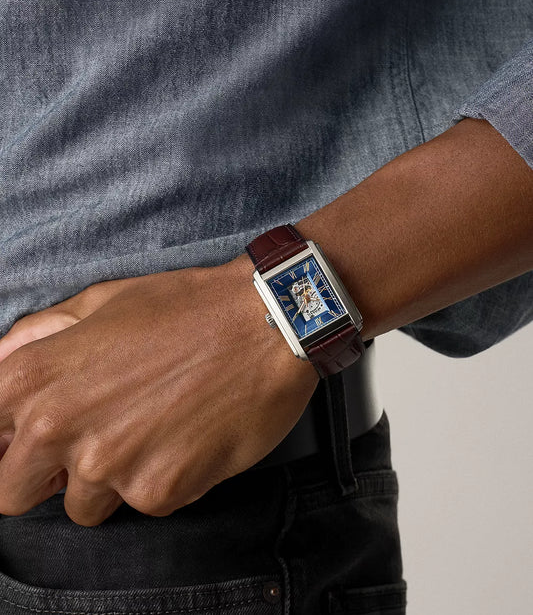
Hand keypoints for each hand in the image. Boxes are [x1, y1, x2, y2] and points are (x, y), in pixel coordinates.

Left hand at [0, 254, 318, 525]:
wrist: (265, 323)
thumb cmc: (186, 307)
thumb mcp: (103, 301)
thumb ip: (41, 334)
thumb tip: (3, 360)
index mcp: (34, 379)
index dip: (13, 442)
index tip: (43, 440)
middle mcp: (59, 428)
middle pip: (15, 493)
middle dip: (49, 475)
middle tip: (97, 440)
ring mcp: (109, 466)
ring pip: (85, 506)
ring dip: (112, 479)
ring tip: (155, 430)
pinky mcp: (160, 491)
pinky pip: (145, 504)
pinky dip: (164, 479)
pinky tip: (189, 437)